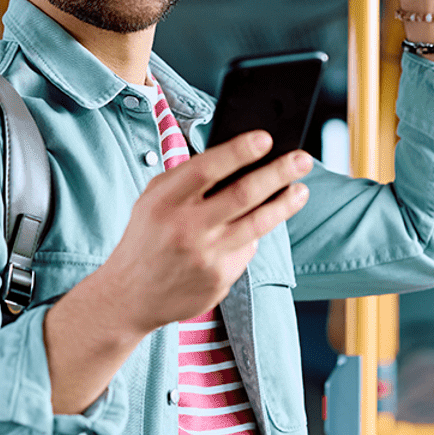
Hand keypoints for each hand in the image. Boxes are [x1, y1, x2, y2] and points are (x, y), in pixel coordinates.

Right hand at [92, 130, 313, 335]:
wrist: (130, 296)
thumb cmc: (147, 237)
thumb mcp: (152, 200)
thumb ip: (186, 179)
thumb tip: (238, 158)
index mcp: (164, 201)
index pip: (207, 168)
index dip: (239, 151)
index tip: (266, 138)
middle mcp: (185, 228)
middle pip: (243, 194)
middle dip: (279, 173)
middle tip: (303, 159)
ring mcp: (205, 256)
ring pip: (258, 224)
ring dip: (285, 204)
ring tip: (302, 190)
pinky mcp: (220, 279)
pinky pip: (248, 249)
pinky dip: (255, 234)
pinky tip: (258, 225)